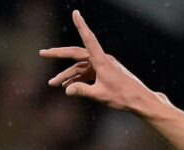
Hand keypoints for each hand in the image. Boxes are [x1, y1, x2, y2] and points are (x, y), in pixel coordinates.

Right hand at [40, 10, 161, 111]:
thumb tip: (66, 90)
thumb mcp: (100, 95)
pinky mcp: (105, 72)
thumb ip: (82, 91)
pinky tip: (68, 86)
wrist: (141, 101)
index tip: (76, 13)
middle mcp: (102, 60)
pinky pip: (88, 73)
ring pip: (81, 67)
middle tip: (42, 53)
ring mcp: (104, 66)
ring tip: (52, 83)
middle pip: (76, 54)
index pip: (89, 39)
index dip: (81, 26)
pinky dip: (78, 79)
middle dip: (58, 54)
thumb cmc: (123, 97)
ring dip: (68, 75)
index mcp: (102, 61)